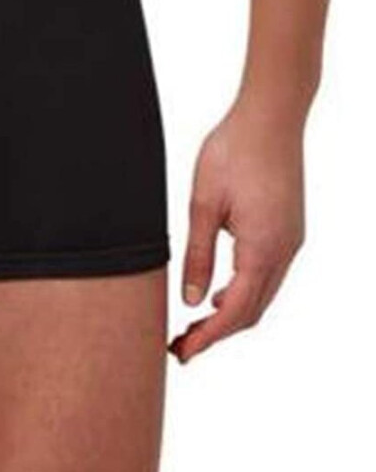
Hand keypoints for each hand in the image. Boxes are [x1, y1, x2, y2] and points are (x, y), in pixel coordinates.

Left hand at [170, 97, 305, 362]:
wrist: (270, 117)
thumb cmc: (232, 152)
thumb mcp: (203, 204)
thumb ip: (199, 254)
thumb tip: (192, 300)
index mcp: (263, 248)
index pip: (235, 311)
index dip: (208, 338)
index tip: (182, 354)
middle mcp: (284, 251)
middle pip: (252, 311)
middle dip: (217, 334)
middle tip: (180, 346)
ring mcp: (290, 241)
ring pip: (263, 295)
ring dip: (231, 315)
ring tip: (193, 325)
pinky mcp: (288, 230)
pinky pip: (268, 275)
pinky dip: (243, 293)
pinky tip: (219, 291)